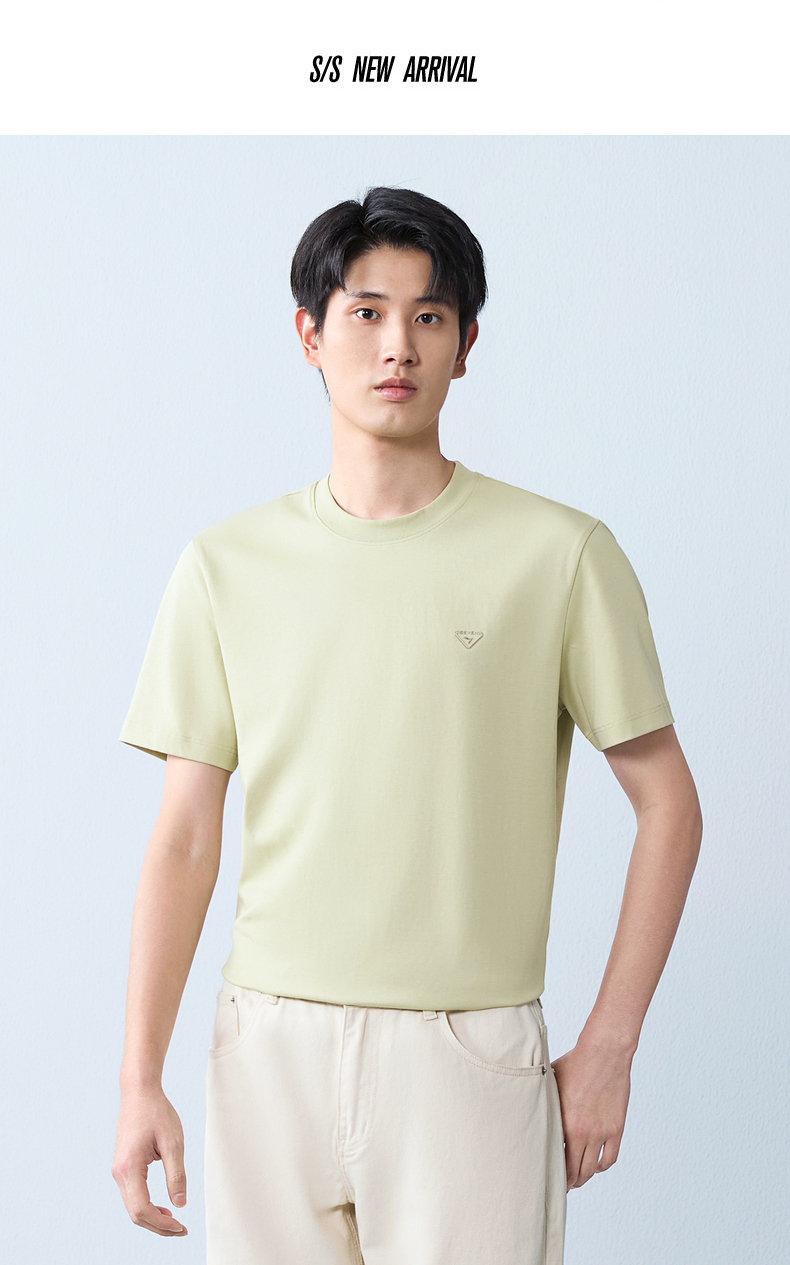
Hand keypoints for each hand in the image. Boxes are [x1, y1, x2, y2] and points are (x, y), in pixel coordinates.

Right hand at [112, 1085, 187, 1234]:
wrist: (139, 1092)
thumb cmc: (156, 1113)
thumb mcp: (173, 1143)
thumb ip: (176, 1175)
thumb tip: (180, 1204)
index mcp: (129, 1168)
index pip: (141, 1209)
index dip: (162, 1224)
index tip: (181, 1227)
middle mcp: (119, 1173)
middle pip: (135, 1213)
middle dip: (158, 1226)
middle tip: (181, 1230)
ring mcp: (119, 1170)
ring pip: (132, 1206)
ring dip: (152, 1218)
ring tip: (175, 1222)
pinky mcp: (123, 1167)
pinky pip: (133, 1195)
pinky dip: (147, 1206)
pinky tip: (163, 1207)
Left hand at [550, 1037, 632, 1191]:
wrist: (604, 1053)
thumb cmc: (574, 1063)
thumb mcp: (550, 1080)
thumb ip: (543, 1098)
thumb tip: (527, 1099)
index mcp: (563, 1122)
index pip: (555, 1159)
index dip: (551, 1173)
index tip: (547, 1177)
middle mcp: (582, 1132)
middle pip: (574, 1171)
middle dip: (568, 1182)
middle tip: (562, 1185)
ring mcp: (601, 1132)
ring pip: (592, 1169)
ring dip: (584, 1178)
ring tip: (578, 1179)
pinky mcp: (616, 1128)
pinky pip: (609, 1158)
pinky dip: (602, 1166)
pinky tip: (596, 1165)